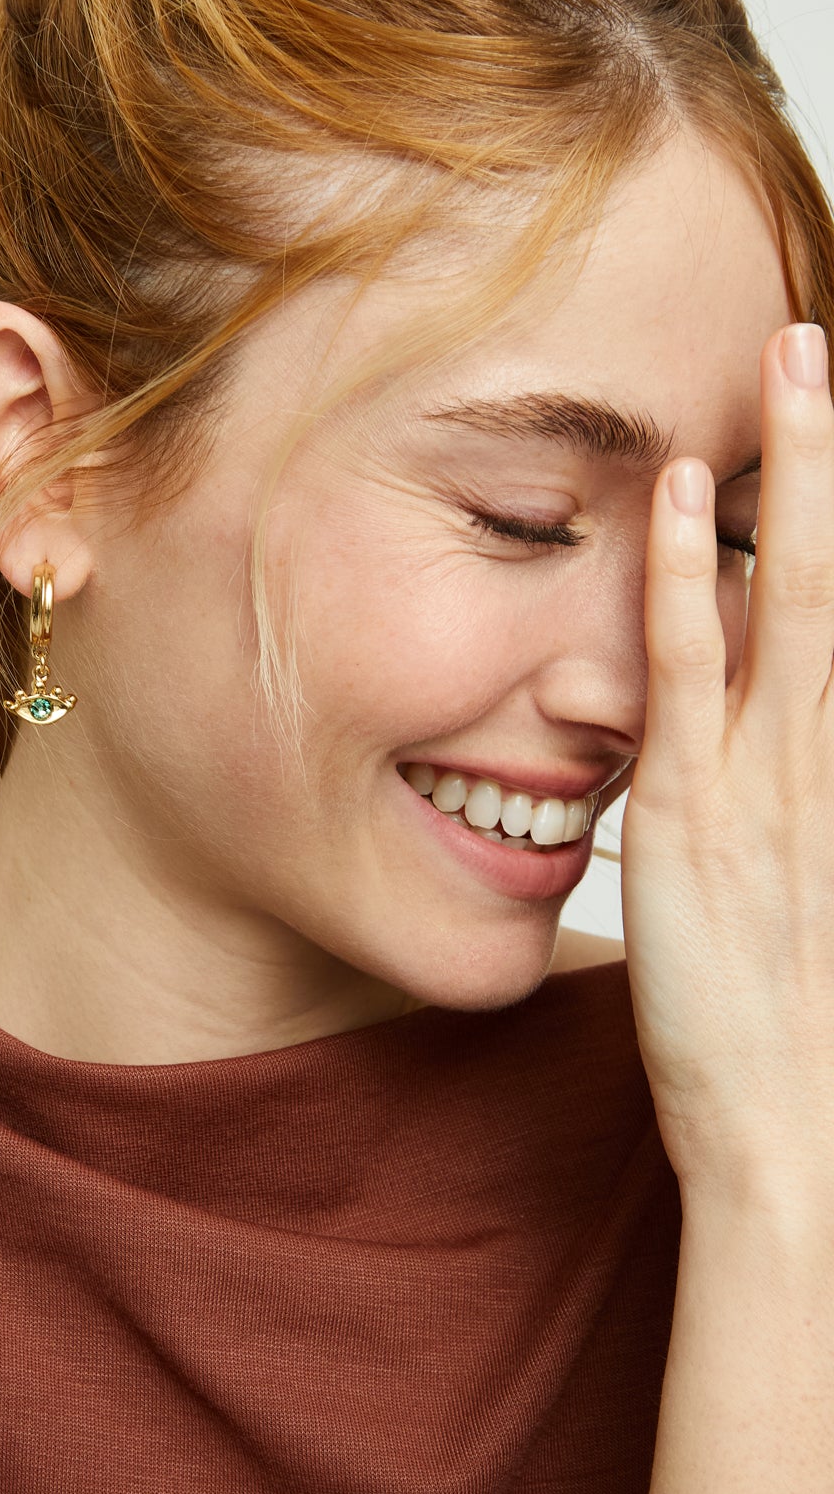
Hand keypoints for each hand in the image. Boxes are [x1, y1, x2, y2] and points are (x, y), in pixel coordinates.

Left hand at [619, 321, 833, 1211]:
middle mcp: (832, 759)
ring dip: (790, 475)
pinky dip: (683, 573)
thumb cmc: (802, 1033)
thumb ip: (800, 803)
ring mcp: (769, 780)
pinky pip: (687, 667)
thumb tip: (781, 724)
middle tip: (819, 347)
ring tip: (789, 364)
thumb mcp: (812, 893)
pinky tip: (676, 492)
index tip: (831, 435)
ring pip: (790, 593)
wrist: (798, 1146)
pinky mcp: (690, 814)